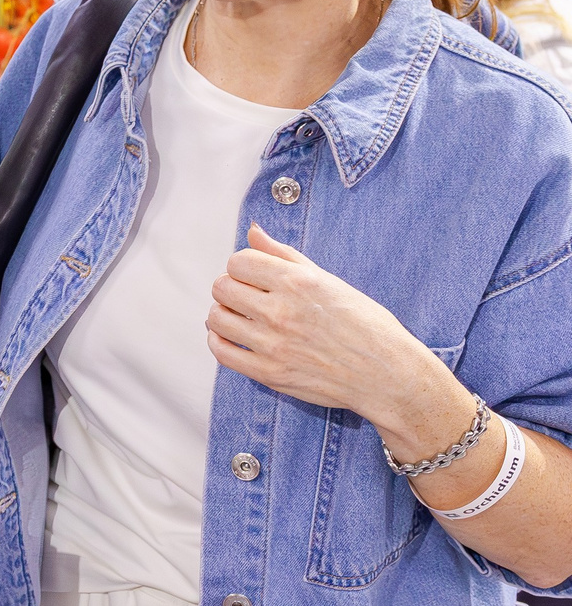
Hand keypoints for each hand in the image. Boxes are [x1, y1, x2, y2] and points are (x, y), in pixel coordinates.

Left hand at [207, 225, 450, 422]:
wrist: (388, 375)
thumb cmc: (365, 325)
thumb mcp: (328, 281)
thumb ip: (284, 255)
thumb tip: (252, 230)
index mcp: (298, 283)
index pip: (238, 262)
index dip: (243, 266)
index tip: (253, 275)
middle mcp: (282, 312)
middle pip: (222, 287)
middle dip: (231, 288)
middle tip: (247, 296)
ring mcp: (274, 345)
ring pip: (216, 318)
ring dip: (224, 313)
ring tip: (240, 316)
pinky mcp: (270, 373)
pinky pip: (221, 352)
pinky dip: (220, 341)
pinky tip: (233, 337)